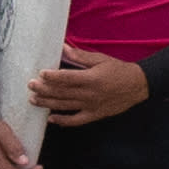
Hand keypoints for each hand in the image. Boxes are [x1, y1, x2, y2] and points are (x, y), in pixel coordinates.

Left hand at [29, 49, 148, 129]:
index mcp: (91, 78)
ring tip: (33, 100)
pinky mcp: (95, 115)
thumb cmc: (118, 70)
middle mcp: (90, 94)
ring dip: (48, 104)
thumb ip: (80, 55)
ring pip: (65, 106)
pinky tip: (51, 118)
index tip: (40, 74)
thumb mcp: (100, 59)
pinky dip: (63, 121)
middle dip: (44, 90)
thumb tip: (62, 48)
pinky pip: (76, 120)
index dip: (52, 77)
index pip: (67, 78)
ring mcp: (92, 106)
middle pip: (62, 93)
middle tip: (30, 86)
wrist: (139, 85)